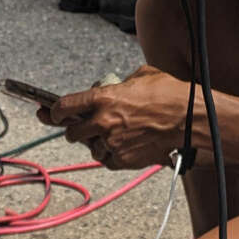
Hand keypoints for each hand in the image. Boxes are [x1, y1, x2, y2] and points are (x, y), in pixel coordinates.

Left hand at [37, 66, 189, 169]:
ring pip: (92, 149)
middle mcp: (103, 122)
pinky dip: (111, 156)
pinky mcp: (123, 160)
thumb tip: (113, 89)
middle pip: (73, 133)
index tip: (51, 112)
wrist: (188, 120)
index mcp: (103, 98)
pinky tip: (121, 146)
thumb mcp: (140, 76)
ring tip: (112, 136)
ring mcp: (112, 143)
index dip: (54, 111)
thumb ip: (119, 85)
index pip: (65, 106)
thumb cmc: (169, 95)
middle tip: (79, 129)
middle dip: (74, 131)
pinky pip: (107, 161)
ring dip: (97, 144)